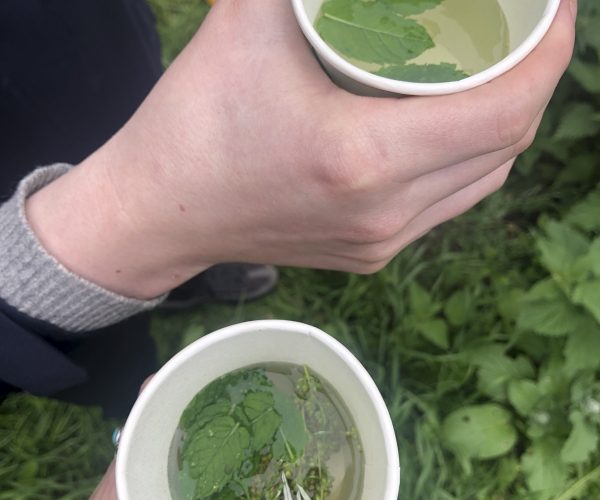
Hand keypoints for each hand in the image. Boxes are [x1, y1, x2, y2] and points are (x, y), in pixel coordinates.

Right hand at [26, 0, 575, 298]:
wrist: (159, 214)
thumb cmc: (192, 124)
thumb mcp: (245, 24)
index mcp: (364, 160)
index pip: (503, 110)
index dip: (549, 55)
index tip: (556, 8)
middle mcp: (385, 213)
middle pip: (505, 145)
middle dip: (533, 79)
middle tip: (522, 28)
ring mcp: (381, 243)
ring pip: (483, 179)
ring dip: (504, 124)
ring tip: (495, 73)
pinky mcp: (369, 255)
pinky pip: (448, 204)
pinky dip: (469, 161)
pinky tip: (454, 129)